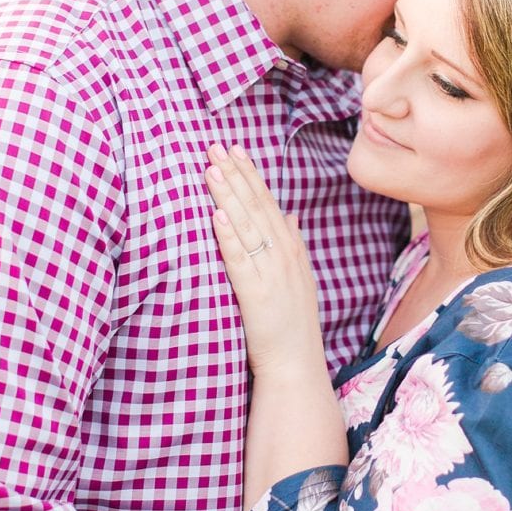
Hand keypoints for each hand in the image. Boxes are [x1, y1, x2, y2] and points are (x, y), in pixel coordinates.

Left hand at [206, 144, 322, 375]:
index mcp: (290, 250)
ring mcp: (270, 273)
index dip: (251, 175)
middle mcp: (282, 255)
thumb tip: (289, 215)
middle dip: (235, 174)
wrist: (296, 364)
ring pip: (246, 225)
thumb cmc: (292, 325)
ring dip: (228, 195)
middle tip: (215, 145)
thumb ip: (294, 244)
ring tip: (211, 168)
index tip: (235, 149)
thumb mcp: (300, 279)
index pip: (268, 202)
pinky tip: (216, 215)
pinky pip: (239, 259)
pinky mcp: (255, 294)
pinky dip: (228, 236)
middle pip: (256, 206)